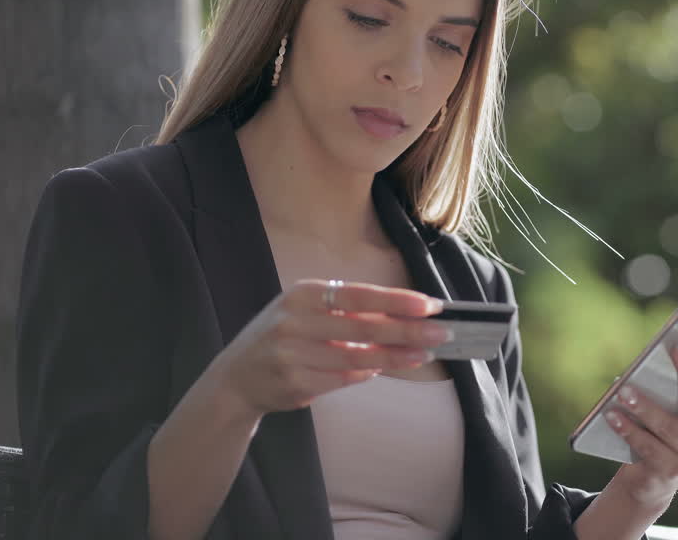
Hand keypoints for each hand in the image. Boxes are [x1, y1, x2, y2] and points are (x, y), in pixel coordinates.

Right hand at [208, 279, 450, 417]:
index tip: (430, 305)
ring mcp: (293, 354)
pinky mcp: (295, 383)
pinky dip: (366, 374)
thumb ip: (347, 313)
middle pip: (364, 326)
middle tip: (441, 332)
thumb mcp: (306, 312)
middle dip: (408, 330)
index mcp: (303, 294)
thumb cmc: (283, 337)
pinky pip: (342, 379)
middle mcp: (295, 321)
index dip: (397, 300)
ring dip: (396, 356)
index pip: (360, 294)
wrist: (236, 377)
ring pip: (358, 357)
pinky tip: (385, 368)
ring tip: (424, 354)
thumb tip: (403, 315)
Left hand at [608, 338, 677, 507]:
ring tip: (623, 390)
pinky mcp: (670, 470)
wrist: (651, 477)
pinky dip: (628, 429)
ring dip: (645, 406)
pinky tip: (611, 415)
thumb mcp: (667, 403)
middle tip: (677, 348)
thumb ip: (666, 381)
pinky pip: (648, 447)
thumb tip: (652, 355)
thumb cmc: (657, 426)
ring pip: (670, 426)